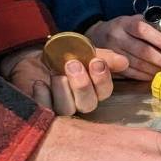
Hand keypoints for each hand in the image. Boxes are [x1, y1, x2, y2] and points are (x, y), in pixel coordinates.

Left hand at [2, 47, 127, 115]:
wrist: (36, 58)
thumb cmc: (64, 56)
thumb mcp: (85, 51)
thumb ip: (104, 56)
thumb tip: (124, 62)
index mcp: (95, 89)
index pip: (104, 91)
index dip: (102, 79)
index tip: (96, 61)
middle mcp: (80, 102)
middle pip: (88, 104)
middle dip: (82, 85)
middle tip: (73, 64)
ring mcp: (61, 107)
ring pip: (67, 108)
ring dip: (62, 90)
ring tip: (55, 73)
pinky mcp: (41, 108)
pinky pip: (45, 109)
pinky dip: (43, 96)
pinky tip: (40, 83)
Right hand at [88, 15, 160, 79]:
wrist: (98, 34)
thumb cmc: (124, 27)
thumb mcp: (135, 20)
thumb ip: (152, 26)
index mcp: (125, 23)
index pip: (144, 30)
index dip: (160, 40)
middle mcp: (117, 37)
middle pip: (142, 50)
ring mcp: (113, 52)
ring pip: (137, 63)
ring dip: (156, 69)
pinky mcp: (111, 64)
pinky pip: (131, 72)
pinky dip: (145, 75)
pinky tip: (155, 75)